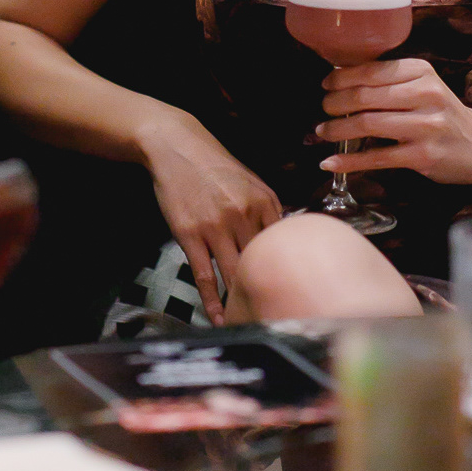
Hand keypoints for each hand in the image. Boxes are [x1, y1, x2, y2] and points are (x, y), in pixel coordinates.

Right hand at [137, 112, 282, 323]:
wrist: (177, 147)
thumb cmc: (216, 167)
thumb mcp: (252, 182)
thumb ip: (270, 211)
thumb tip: (286, 240)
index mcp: (264, 202)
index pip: (282, 246)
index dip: (288, 272)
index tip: (294, 295)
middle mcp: (242, 215)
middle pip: (260, 263)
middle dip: (268, 291)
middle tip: (275, 317)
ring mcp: (215, 226)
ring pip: (233, 274)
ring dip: (241, 301)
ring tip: (249, 323)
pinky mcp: (190, 234)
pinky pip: (204, 275)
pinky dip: (212, 301)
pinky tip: (219, 317)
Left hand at [318, 57, 471, 185]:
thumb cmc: (444, 113)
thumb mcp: (424, 86)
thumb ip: (390, 81)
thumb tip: (340, 78)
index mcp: (421, 72)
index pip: (371, 70)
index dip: (341, 78)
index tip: (326, 84)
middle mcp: (426, 94)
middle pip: (364, 96)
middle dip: (335, 103)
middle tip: (323, 109)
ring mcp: (426, 126)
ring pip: (367, 123)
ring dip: (337, 129)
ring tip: (323, 132)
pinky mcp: (423, 156)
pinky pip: (376, 158)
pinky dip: (348, 161)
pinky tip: (330, 162)